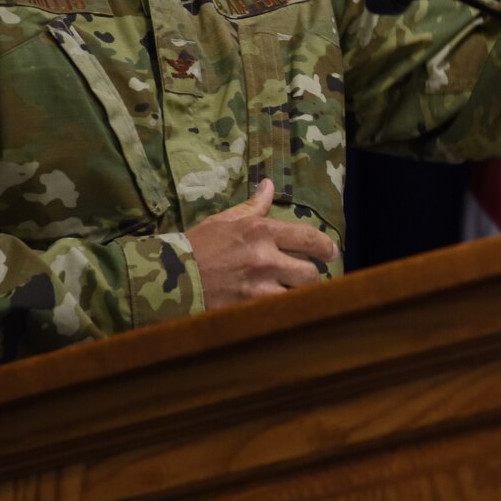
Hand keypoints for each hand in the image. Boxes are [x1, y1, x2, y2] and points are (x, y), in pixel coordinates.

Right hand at [183, 178, 338, 309]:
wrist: (168, 277)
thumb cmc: (197, 245)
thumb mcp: (224, 220)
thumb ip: (253, 206)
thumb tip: (269, 185)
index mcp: (260, 232)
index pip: (308, 238)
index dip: (326, 247)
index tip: (332, 253)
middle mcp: (264, 259)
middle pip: (310, 274)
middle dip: (313, 277)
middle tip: (310, 278)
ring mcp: (257, 289)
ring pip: (298, 297)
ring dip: (298, 297)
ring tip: (295, 296)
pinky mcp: (248, 311)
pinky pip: (279, 315)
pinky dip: (282, 313)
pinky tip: (281, 312)